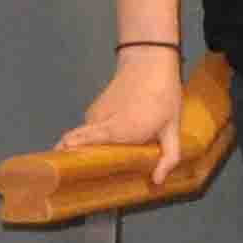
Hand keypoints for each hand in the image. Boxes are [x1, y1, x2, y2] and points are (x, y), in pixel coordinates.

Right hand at [61, 47, 192, 183]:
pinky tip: (112, 139)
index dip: (71, 163)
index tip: (74, 180)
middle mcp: (98, 125)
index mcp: (117, 132)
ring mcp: (93, 116)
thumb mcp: (172, 127)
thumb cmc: (163, 95)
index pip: (76, 147)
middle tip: (86, 177)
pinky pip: (90, 129)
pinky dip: (95, 137)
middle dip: (76, 162)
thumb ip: (168, 155)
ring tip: (106, 158)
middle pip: (73, 148)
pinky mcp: (93, 109)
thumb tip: (157, 181)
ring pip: (84, 140)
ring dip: (91, 148)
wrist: (149, 61)